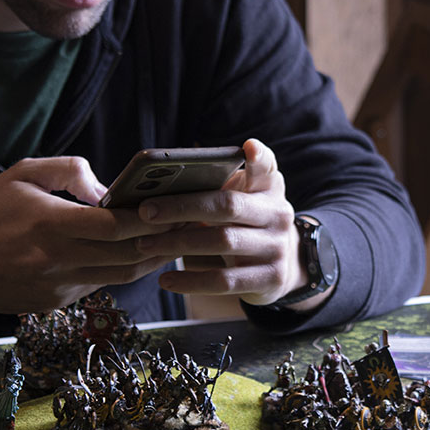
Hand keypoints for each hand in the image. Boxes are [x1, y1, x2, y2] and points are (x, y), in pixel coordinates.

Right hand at [0, 157, 178, 311]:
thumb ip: (69, 170)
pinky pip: (98, 285)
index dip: (152, 219)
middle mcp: (57, 261)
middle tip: (193, 225)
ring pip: (120, 276)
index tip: (178, 206)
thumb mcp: (23, 174)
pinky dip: (121, 270)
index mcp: (51, 225)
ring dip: (150, 260)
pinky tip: (137, 254)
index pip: (117, 226)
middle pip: (128, 256)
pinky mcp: (54, 303)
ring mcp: (57, 287)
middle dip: (164, 241)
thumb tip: (109, 187)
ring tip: (175, 240)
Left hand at [139, 139, 318, 308]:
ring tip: (144, 244)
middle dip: (183, 207)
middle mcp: (278, 215)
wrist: (285, 266)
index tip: (248, 147)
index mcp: (269, 189)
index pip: (267, 168)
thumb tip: (161, 185)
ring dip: (178, 243)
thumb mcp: (246, 199)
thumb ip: (219, 186)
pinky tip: (165, 280)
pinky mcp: (269, 278)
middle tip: (145, 210)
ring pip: (222, 242)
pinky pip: (223, 281)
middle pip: (228, 206)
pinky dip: (190, 281)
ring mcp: (276, 247)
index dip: (259, 157)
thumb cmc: (248, 224)